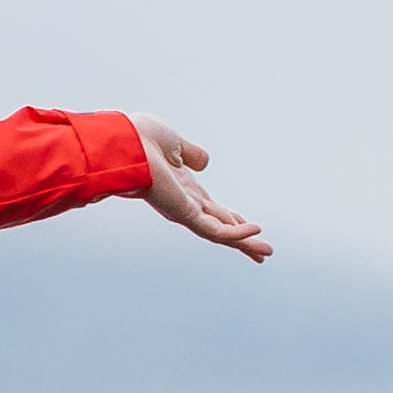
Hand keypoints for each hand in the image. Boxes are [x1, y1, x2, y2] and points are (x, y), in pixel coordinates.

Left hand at [141, 123, 268, 263]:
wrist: (125, 141)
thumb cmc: (141, 139)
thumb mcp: (176, 144)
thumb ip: (192, 154)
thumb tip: (205, 162)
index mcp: (184, 189)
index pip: (215, 210)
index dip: (234, 220)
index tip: (252, 228)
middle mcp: (185, 203)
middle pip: (221, 226)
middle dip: (243, 239)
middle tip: (264, 253)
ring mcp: (184, 210)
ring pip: (221, 234)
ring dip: (245, 243)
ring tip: (267, 253)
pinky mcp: (183, 213)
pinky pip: (214, 229)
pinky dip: (235, 233)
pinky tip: (255, 231)